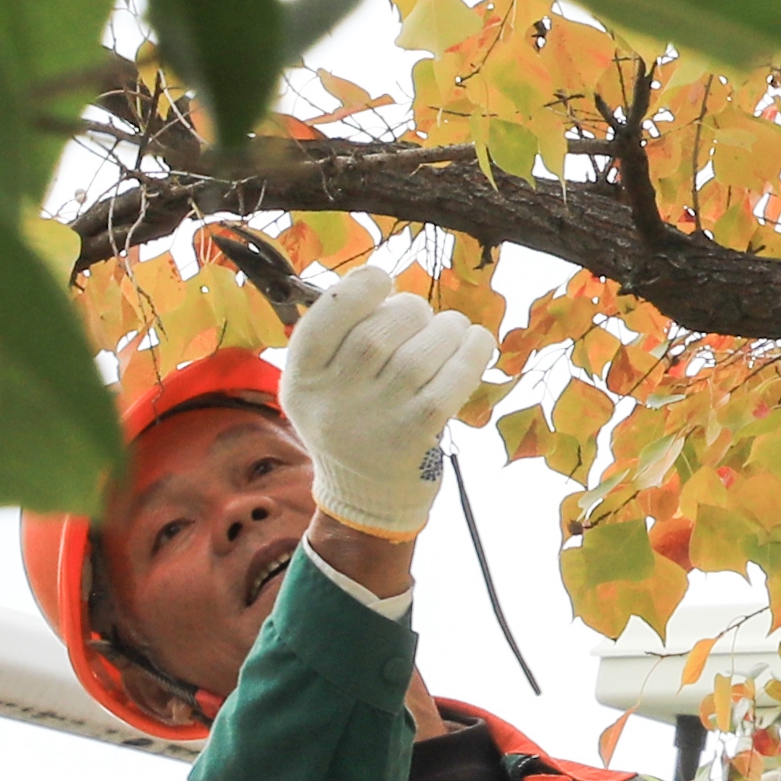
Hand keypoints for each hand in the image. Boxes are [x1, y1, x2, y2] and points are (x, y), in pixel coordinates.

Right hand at [278, 266, 493, 537]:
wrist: (367, 500)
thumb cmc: (352, 425)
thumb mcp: (321, 388)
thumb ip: (338, 340)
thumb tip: (384, 286)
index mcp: (302, 380)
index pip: (322, 321)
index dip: (357, 290)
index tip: (382, 280)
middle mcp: (333, 401)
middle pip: (375, 333)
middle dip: (409, 310)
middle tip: (422, 317)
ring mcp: (376, 420)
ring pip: (416, 354)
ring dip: (445, 329)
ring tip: (453, 329)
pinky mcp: (416, 436)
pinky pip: (449, 383)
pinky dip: (470, 354)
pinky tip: (477, 340)